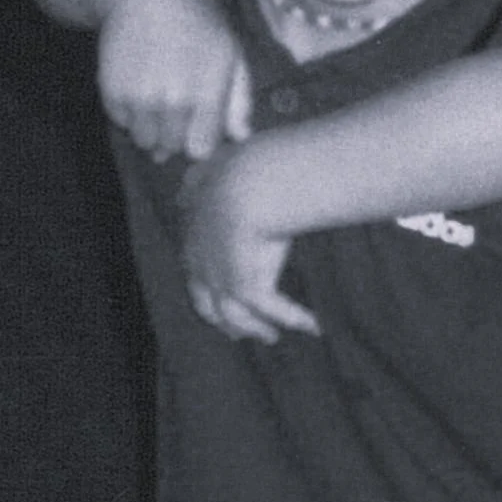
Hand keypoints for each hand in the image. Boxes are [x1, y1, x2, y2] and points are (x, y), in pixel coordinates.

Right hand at [100, 0, 253, 161]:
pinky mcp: (111, 90)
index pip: (200, 149)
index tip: (199, 126)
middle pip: (171, 148)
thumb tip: (241, 136)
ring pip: (144, 140)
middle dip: (175, 135)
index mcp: (206, 93)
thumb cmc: (196, 21)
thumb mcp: (230, 52)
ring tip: (157, 96)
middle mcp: (172, 99)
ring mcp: (139, 97)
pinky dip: (128, 113)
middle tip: (176, 106)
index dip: (200, 141)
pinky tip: (138, 86)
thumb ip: (239, 98)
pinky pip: (120, 122)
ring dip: (150, 128)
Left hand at [179, 150, 316, 343]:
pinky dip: (295, 317)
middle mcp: (201, 262)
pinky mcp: (246, 286)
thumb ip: (199, 181)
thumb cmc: (240, 165)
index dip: (207, 285)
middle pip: (207, 303)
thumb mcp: (212, 169)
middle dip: (224, 320)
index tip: (221, 294)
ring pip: (234, 316)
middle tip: (241, 332)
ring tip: (274, 336)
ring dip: (256, 328)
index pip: (194, 269)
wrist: (250, 179)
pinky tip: (314, 326)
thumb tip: (188, 186)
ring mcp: (221, 277)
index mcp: (194, 234)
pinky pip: (273, 310)